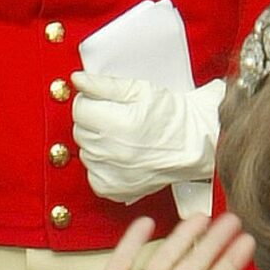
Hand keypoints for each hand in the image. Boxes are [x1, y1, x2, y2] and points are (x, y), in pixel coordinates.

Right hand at [37, 212, 253, 269]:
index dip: (231, 262)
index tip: (247, 241)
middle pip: (196, 264)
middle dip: (215, 243)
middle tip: (233, 219)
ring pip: (167, 255)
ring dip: (184, 236)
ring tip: (202, 215)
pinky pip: (126, 256)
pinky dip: (135, 239)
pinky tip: (148, 223)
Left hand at [71, 74, 223, 205]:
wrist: (192, 143)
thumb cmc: (171, 117)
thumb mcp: (139, 89)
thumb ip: (104, 84)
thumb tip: (77, 80)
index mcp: (118, 125)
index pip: (80, 108)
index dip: (90, 100)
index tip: (104, 101)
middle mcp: (113, 153)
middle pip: (80, 130)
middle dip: (93, 120)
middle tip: (116, 118)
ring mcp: (112, 174)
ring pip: (85, 152)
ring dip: (97, 143)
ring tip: (120, 137)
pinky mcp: (113, 189)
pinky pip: (92, 174)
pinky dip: (101, 165)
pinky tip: (119, 156)